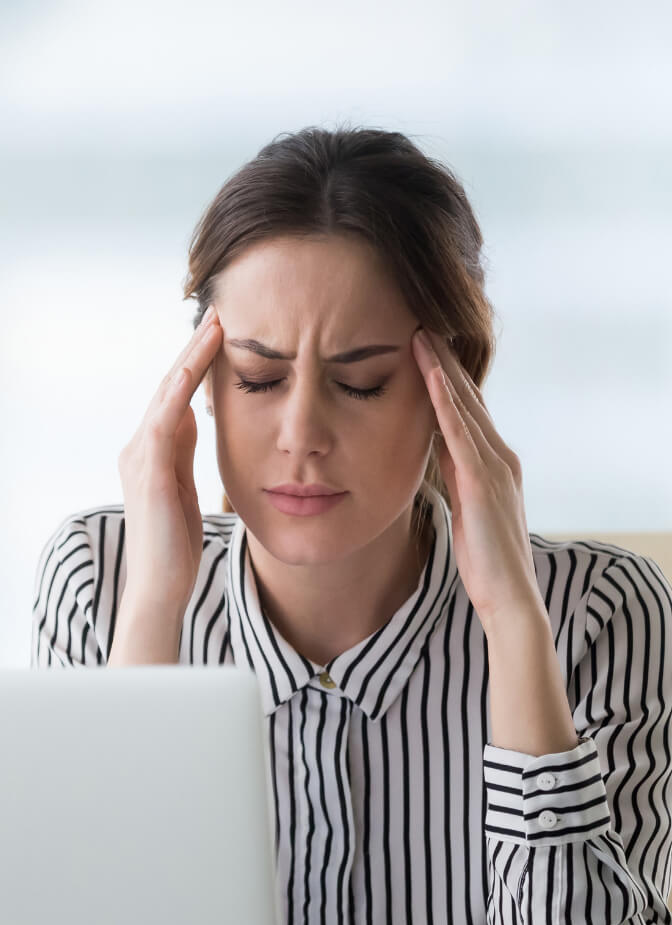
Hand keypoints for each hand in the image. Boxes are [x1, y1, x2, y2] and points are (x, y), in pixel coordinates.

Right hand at [116, 306, 220, 615]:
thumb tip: (195, 417)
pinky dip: (182, 387)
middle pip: (169, 386)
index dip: (196, 364)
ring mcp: (140, 456)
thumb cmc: (174, 548)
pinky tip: (199, 365)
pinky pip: (166, 418)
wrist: (157, 587)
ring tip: (215, 324)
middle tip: (218, 311)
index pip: (174, 397)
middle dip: (194, 349)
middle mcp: (138, 447)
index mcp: (150, 452)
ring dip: (191, 357)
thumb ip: (184, 454)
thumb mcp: (185, 490)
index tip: (221, 334)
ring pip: (167, 393)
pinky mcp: (149, 470)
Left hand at [412, 327, 543, 628]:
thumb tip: (437, 452)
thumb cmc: (485, 559)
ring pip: (463, 406)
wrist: (508, 594)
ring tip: (421, 335)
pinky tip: (429, 376)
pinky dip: (444, 401)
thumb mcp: (464, 507)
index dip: (447, 379)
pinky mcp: (482, 480)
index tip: (426, 349)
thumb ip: (455, 477)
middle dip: (445, 361)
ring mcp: (493, 466)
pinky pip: (459, 432)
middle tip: (422, 325)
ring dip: (441, 369)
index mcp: (492, 463)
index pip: (467, 411)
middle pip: (468, 398)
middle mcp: (498, 456)